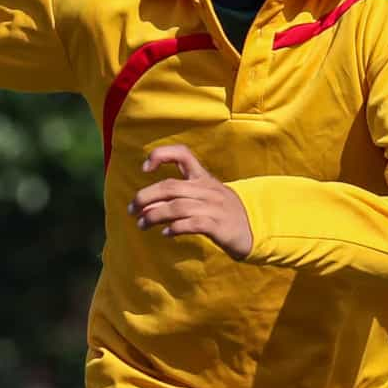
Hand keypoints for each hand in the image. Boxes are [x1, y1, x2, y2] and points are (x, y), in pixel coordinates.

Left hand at [129, 146, 251, 258]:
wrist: (256, 231)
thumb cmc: (224, 214)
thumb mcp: (208, 196)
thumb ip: (183, 195)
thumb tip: (148, 206)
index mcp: (204, 178)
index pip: (183, 154)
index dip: (161, 155)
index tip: (145, 168)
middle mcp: (207, 190)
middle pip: (170, 187)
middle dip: (146, 197)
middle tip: (131, 209)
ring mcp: (214, 207)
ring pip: (177, 207)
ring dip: (155, 215)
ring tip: (142, 224)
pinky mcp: (219, 226)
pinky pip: (192, 224)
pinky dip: (175, 228)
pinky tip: (166, 233)